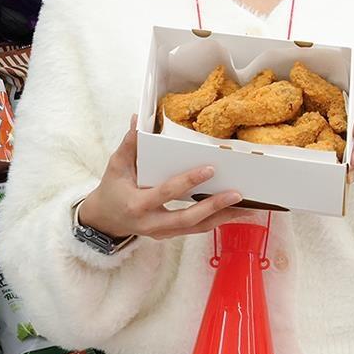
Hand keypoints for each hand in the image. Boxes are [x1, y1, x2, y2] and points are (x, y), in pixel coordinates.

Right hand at [78, 116, 247, 239]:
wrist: (104, 220)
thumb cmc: (112, 189)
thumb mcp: (116, 166)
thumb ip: (130, 144)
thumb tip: (139, 119)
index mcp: (137, 204)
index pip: (166, 192)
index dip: (188, 181)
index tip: (211, 169)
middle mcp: (151, 223)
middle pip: (187, 218)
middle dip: (213, 207)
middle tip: (237, 194)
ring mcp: (162, 233)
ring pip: (196, 228)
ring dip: (223, 218)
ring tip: (248, 207)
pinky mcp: (170, 235)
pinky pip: (196, 230)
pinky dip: (217, 221)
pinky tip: (236, 212)